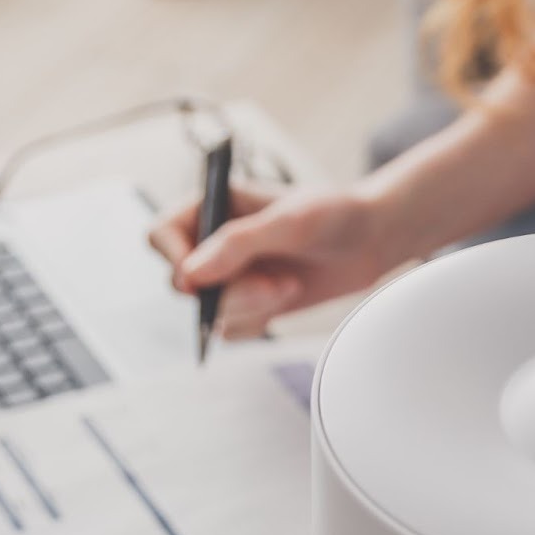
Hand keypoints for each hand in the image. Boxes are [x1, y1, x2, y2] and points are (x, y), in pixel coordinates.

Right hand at [148, 182, 394, 339]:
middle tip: (275, 287)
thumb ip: (238, 244)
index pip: (162, 235)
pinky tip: (288, 297)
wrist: (372, 239)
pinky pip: (232, 329)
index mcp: (212, 205)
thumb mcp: (289, 221)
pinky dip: (258, 321)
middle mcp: (213, 241)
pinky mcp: (249, 302)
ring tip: (290, 286)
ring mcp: (230, 274)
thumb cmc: (334, 215)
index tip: (203, 278)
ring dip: (250, 306)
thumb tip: (189, 276)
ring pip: (210, 311)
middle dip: (230, 292)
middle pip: (184, 283)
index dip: (175, 259)